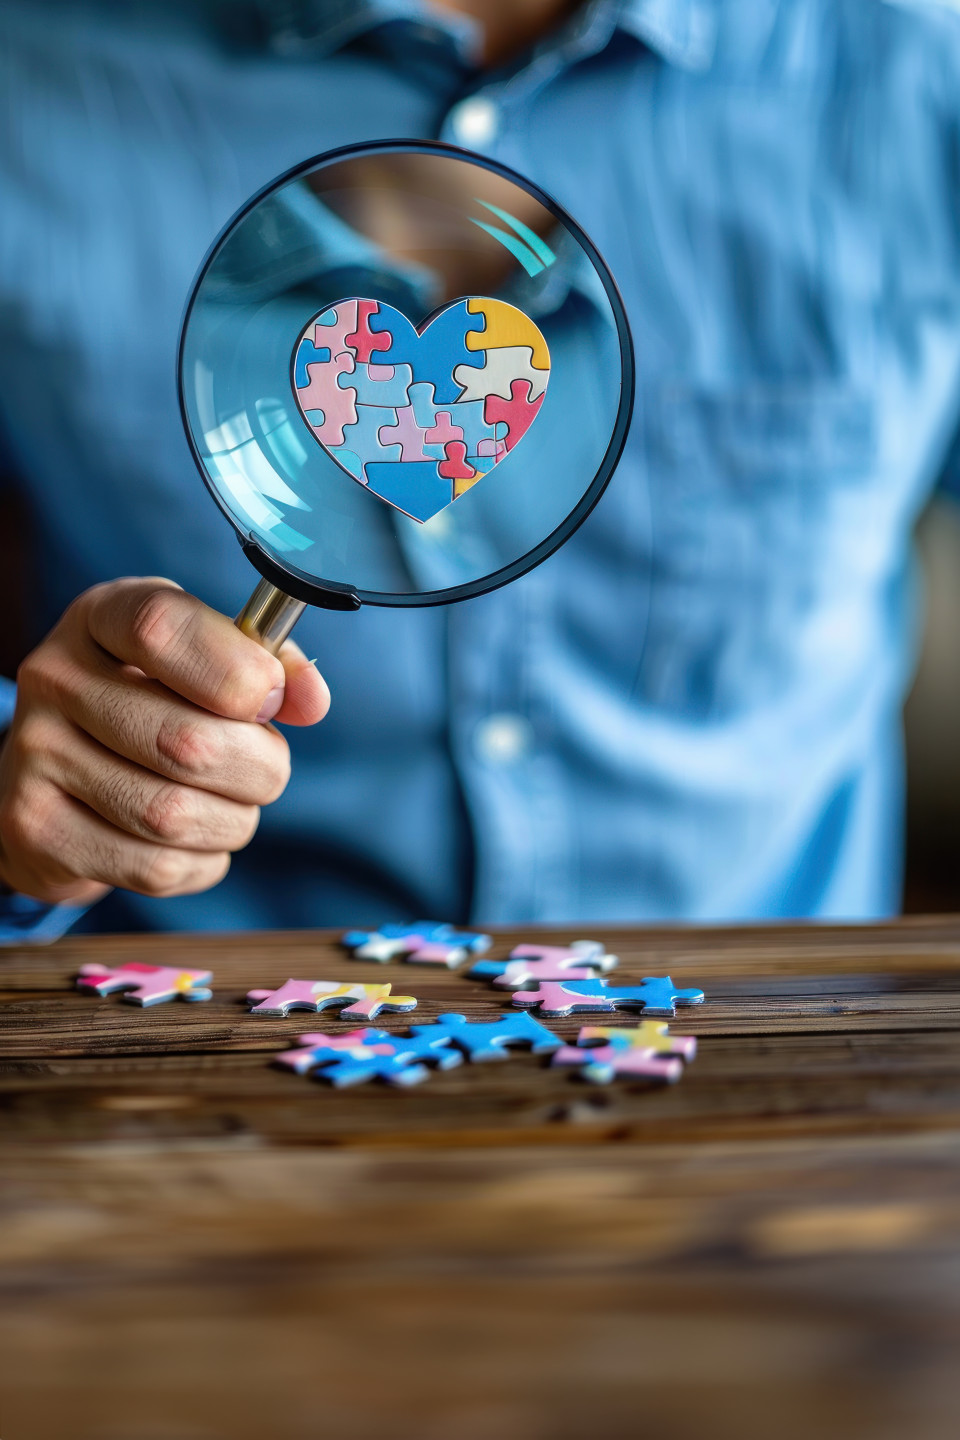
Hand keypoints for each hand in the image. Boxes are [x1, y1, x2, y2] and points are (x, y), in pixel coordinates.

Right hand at [0, 578, 328, 905]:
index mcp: (101, 617)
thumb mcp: (201, 658)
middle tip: (266, 767)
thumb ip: (266, 666)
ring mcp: (35, 756)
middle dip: (260, 767)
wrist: (53, 771)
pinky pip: (154, 867)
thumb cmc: (149, 702)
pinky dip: (202, 861)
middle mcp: (55, 678)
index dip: (237, 670)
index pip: (161, 629)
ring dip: (234, 820)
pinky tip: (194, 840)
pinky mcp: (37, 830)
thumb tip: (312, 700)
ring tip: (232, 804)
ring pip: (173, 815)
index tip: (272, 698)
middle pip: (188, 743)